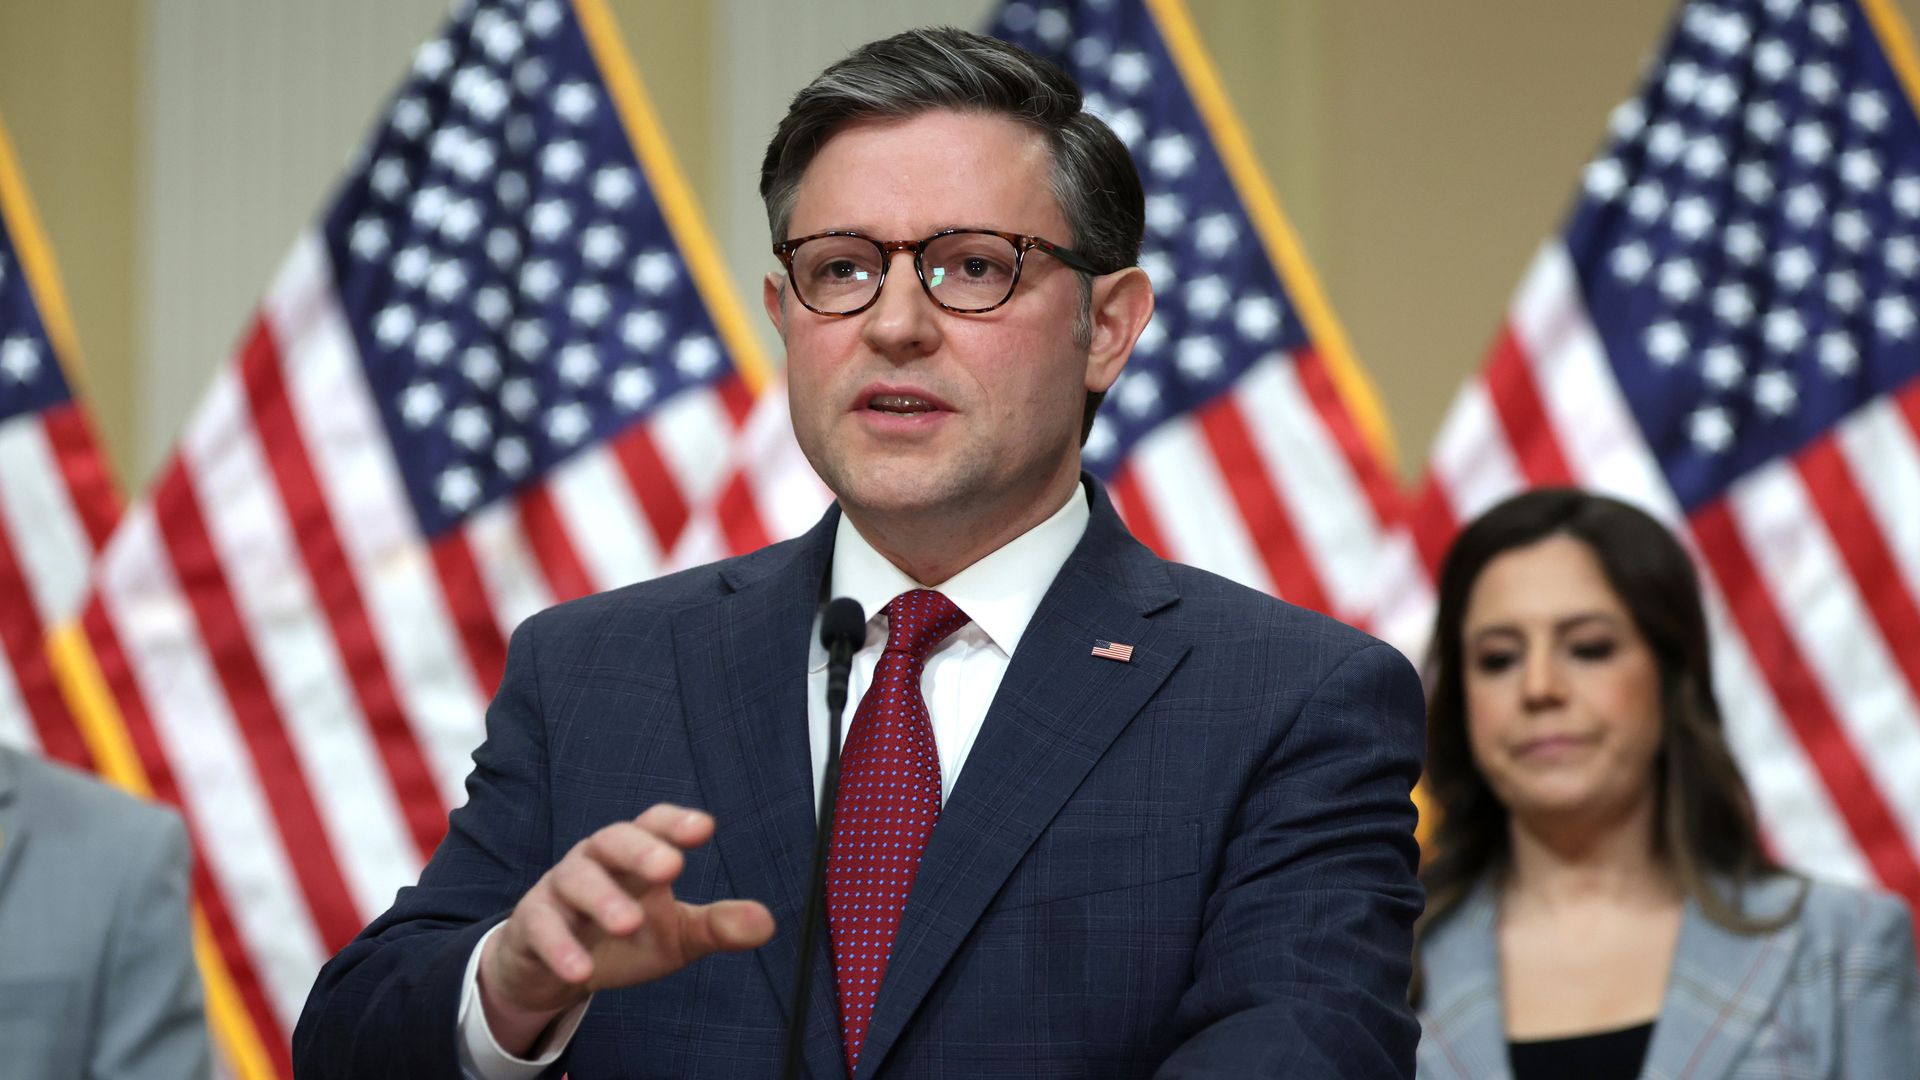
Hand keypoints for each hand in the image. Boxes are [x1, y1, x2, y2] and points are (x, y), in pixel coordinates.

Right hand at [476, 804, 775, 1052]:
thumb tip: (766, 922)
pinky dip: (561, 948)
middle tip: (671, 868)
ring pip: (576, 880)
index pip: (653, 825)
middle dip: (641, 850)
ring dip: (603, 900)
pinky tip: (581, 970)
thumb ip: (717, 926)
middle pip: (613, 840)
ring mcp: (560, 889)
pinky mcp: (532, 924)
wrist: (553, 968)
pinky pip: (543, 929)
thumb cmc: (621, 938)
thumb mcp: (675, 935)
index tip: (705, 829)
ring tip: (629, 924)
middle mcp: (595, 861)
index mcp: (634, 855)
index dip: (675, 823)